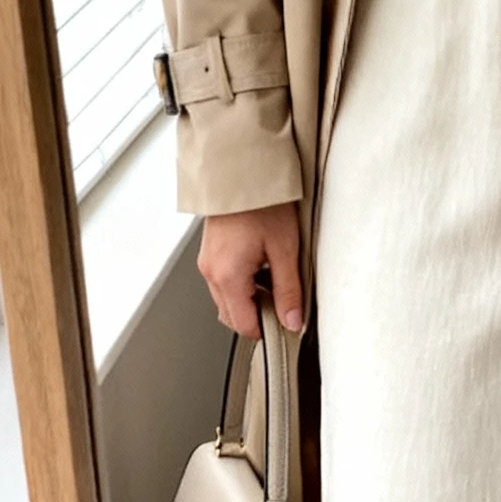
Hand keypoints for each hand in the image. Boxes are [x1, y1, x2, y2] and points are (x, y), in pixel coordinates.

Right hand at [198, 203, 302, 337]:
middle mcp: (211, 273)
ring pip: (227, 300)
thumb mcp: (285, 250)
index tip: (287, 323)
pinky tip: (261, 267)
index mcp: (228, 276)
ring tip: (274, 277)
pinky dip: (242, 284)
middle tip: (284, 301)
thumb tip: (293, 320)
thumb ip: (289, 290)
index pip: (244, 325)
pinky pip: (224, 282)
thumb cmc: (262, 203)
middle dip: (258, 316)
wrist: (241, 172)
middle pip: (232, 316)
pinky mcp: (210, 253)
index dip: (268, 329)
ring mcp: (207, 263)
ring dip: (250, 300)